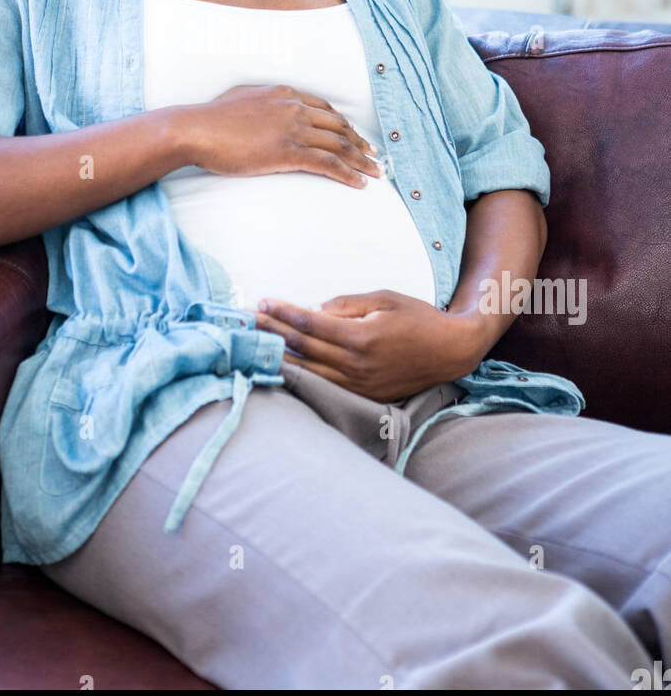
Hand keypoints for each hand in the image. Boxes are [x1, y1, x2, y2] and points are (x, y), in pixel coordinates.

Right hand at [183, 84, 381, 188]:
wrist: (197, 129)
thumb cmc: (211, 118)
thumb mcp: (242, 98)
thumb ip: (262, 103)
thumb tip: (264, 110)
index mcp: (285, 93)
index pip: (325, 109)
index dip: (344, 124)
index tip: (354, 136)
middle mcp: (295, 108)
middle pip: (339, 126)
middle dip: (360, 142)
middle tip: (374, 155)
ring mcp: (293, 129)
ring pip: (340, 145)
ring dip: (361, 160)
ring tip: (375, 172)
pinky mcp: (289, 152)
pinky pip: (329, 164)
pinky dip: (348, 174)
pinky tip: (359, 183)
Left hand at [252, 289, 483, 401]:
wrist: (450, 351)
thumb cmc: (417, 318)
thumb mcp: (383, 298)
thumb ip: (345, 305)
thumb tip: (311, 309)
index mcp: (360, 337)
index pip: (309, 323)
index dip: (282, 312)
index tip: (261, 302)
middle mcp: (355, 365)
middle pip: (301, 348)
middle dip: (270, 332)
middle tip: (245, 321)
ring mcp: (358, 385)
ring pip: (306, 371)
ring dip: (277, 356)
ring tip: (253, 344)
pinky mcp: (362, 397)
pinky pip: (322, 386)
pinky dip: (299, 375)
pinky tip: (282, 366)